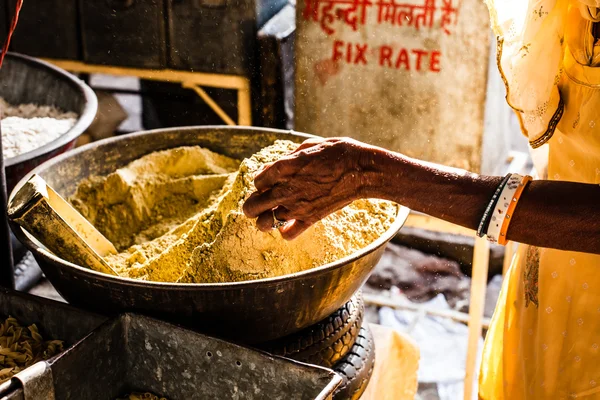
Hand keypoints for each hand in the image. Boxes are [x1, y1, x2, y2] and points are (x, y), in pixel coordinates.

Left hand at [243, 137, 374, 239]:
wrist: (360, 170)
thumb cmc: (337, 152)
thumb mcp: (309, 146)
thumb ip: (288, 157)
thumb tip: (276, 165)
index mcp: (283, 168)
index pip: (257, 182)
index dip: (261, 181)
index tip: (269, 180)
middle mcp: (285, 190)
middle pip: (251, 206)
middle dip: (251, 205)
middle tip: (258, 202)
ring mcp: (296, 207)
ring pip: (264, 223)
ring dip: (264, 220)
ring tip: (269, 216)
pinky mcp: (310, 219)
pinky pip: (287, 234)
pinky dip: (284, 231)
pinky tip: (288, 224)